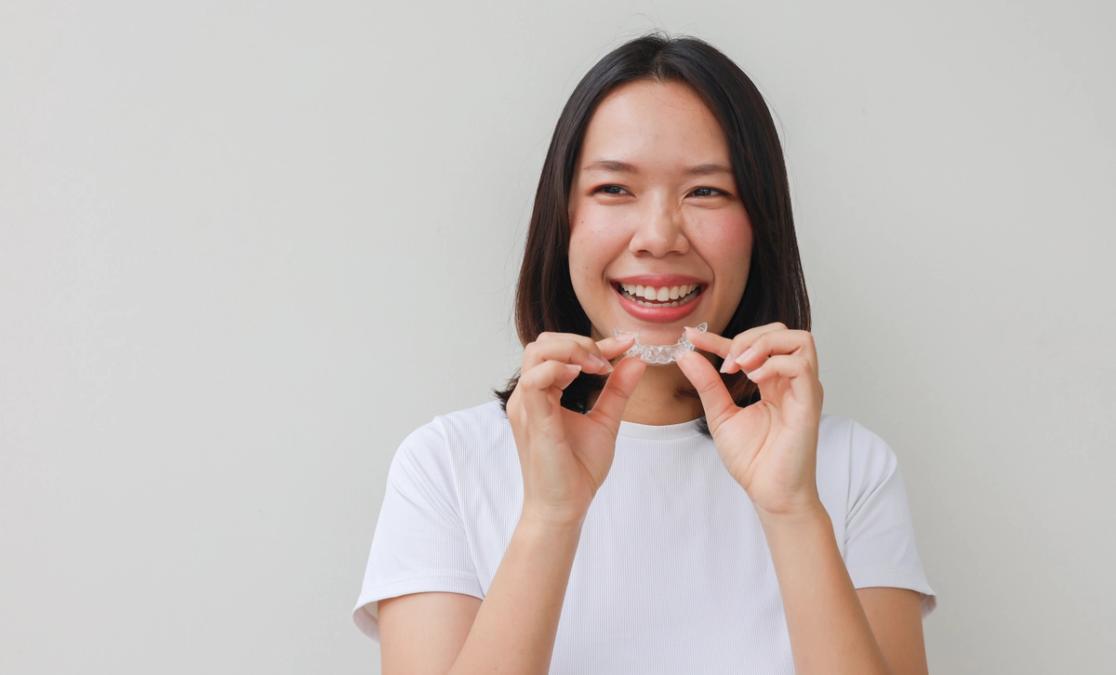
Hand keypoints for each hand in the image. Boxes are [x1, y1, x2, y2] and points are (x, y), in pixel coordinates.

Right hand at [506, 332, 646, 526]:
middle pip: (543, 343)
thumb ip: (617, 390)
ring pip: (537, 353)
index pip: (561, 351)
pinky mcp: (532, 419)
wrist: (564, 506)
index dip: (595, 342)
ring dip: (571, 350)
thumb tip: (635, 360)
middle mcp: (529, 395)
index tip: (626, 344)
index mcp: (543, 393)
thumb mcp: (605, 421)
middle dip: (579, 341)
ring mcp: (526, 405)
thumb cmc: (577, 470)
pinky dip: (559, 369)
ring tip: (597, 367)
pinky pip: (535, 380)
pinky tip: (580, 376)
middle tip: (607, 359)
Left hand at [675, 322, 824, 517]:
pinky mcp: (810, 402)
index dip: (719, 337)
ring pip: (800, 340)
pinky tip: (753, 380)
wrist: (770, 493)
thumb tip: (686, 354)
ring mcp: (804, 390)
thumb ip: (707, 384)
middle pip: (783, 332)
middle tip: (726, 362)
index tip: (691, 337)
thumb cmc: (753, 460)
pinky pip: (800, 366)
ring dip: (764, 345)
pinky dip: (773, 364)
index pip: (750, 346)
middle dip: (749, 337)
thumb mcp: (720, 415)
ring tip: (739, 367)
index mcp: (772, 382)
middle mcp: (791, 381)